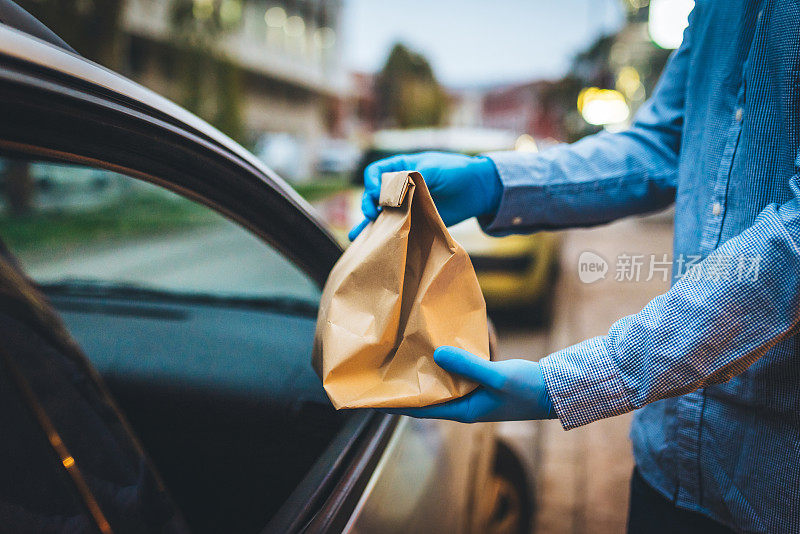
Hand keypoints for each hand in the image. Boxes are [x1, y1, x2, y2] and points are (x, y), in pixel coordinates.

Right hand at [349, 152, 501, 240]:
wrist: (477, 190)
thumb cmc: (455, 171)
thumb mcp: (433, 169)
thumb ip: (410, 178)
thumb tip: (389, 192)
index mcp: (401, 169)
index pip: (376, 173)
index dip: (373, 182)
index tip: (378, 193)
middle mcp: (398, 188)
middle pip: (372, 195)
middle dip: (368, 204)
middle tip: (372, 213)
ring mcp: (404, 206)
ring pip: (378, 215)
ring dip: (366, 224)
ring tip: (356, 236)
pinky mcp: (413, 222)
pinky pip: (393, 229)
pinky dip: (380, 236)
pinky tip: (367, 245)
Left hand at [383, 346, 556, 422]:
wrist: (555, 390)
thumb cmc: (528, 389)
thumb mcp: (497, 376)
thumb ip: (467, 366)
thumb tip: (436, 355)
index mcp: (464, 411)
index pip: (422, 411)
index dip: (397, 405)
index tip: (375, 398)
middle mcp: (464, 406)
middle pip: (428, 398)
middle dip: (407, 388)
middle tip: (384, 372)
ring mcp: (473, 395)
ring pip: (441, 385)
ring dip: (424, 375)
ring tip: (402, 359)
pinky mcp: (482, 384)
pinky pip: (456, 376)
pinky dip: (444, 366)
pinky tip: (435, 351)